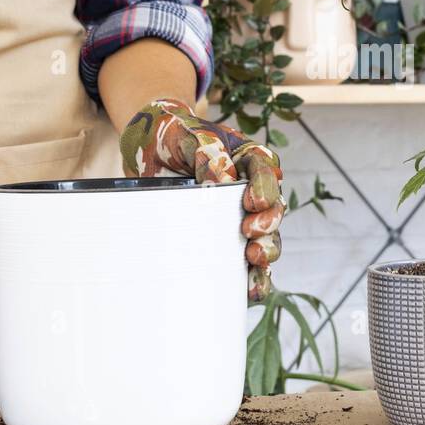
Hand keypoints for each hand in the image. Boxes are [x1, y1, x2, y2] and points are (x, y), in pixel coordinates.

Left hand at [120, 99, 283, 302]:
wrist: (150, 149)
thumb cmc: (176, 136)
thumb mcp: (191, 135)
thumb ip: (210, 154)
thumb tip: (223, 183)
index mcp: (251, 160)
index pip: (267, 174)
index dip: (264, 191)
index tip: (252, 204)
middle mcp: (253, 190)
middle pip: (273, 211)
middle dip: (267, 226)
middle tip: (250, 233)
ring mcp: (239, 216)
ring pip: (266, 240)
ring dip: (265, 254)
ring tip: (254, 261)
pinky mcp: (223, 238)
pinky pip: (245, 262)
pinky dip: (250, 277)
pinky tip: (248, 289)